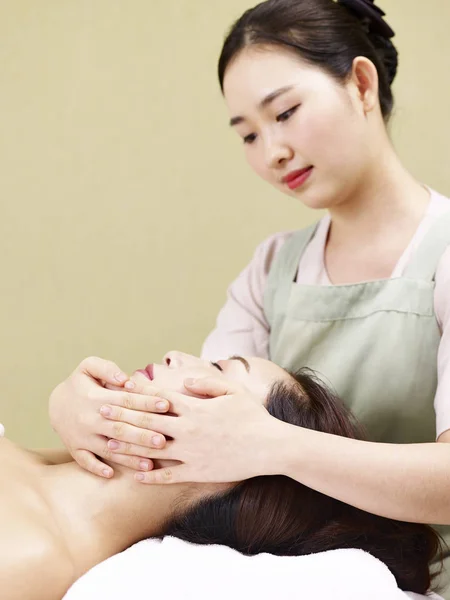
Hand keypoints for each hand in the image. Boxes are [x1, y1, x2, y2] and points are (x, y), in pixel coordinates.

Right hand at [49, 357, 169, 477]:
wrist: (54, 404)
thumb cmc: (80, 383)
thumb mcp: (88, 367)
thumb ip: (107, 368)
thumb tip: (125, 379)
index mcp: (96, 397)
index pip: (126, 401)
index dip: (146, 402)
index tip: (166, 405)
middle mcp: (90, 418)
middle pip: (120, 428)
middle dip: (142, 435)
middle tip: (164, 440)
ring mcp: (82, 436)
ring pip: (107, 448)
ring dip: (128, 457)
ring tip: (149, 465)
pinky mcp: (75, 449)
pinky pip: (85, 461)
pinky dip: (97, 468)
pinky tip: (112, 475)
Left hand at [100, 376, 282, 483]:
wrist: (270, 446)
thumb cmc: (253, 415)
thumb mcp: (232, 390)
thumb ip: (207, 383)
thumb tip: (185, 382)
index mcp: (195, 408)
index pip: (159, 398)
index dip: (138, 392)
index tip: (119, 388)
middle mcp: (187, 430)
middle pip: (147, 422)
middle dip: (122, 416)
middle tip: (100, 412)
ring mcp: (191, 453)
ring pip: (151, 450)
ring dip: (128, 447)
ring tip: (108, 444)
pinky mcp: (197, 472)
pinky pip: (169, 476)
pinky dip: (150, 477)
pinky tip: (135, 475)